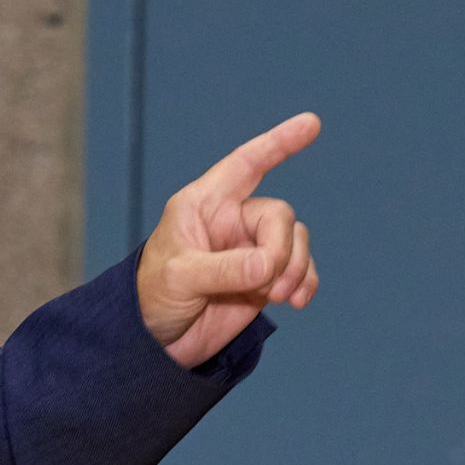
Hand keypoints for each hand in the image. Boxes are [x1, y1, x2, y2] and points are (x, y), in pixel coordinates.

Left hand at [138, 112, 321, 368]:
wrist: (156, 341)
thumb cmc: (152, 297)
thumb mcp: (180, 278)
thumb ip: (224, 270)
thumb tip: (268, 266)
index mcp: (204, 204)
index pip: (246, 164)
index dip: (278, 142)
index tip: (311, 123)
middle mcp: (231, 221)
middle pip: (279, 216)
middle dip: (280, 250)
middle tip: (267, 284)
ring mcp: (250, 250)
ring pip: (295, 242)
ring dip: (295, 269)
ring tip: (278, 298)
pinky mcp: (264, 279)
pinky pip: (300, 269)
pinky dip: (305, 283)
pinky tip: (297, 302)